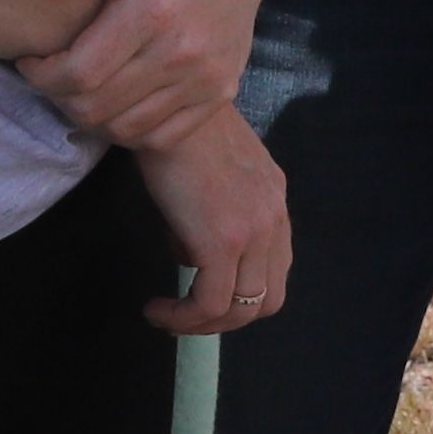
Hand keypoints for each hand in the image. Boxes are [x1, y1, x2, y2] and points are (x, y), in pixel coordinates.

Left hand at [22, 0, 270, 148]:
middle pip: (95, 107)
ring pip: (124, 128)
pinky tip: (117, 103)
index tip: (31, 60)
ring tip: (81, 90)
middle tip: (52, 76)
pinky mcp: (220, 92)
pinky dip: (129, 130)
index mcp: (153, 9)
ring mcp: (205, 77)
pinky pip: (161, 136)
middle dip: (58, 97)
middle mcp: (183, 50)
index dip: (41, 76)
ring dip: (91, 116)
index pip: (79, 73)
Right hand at [138, 106, 294, 333]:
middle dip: (226, 320)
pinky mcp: (223, 240)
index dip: (240, 293)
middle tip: (186, 316)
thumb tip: (188, 253)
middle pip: (268, 299)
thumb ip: (212, 215)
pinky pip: (210, 302)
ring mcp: (254, 230)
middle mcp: (275, 218)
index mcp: (274, 202)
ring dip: (200, 324)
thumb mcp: (210, 177)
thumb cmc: (176, 134)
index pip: (275, 269)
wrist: (167, 109)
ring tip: (165, 315)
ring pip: (241, 308)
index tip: (200, 292)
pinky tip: (157, 308)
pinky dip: (183, 317)